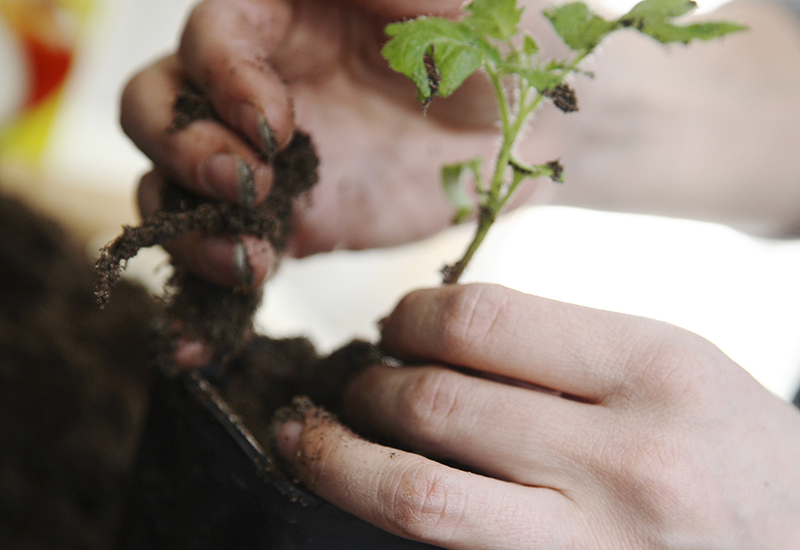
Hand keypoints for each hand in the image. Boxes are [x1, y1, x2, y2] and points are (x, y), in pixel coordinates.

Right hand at [121, 0, 564, 287]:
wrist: (525, 139)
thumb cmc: (501, 53)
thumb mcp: (459, 5)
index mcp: (285, 16)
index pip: (212, 35)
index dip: (223, 79)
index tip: (275, 126)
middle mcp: (257, 86)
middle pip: (158, 106)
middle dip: (184, 151)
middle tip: (248, 188)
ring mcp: (266, 160)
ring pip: (172, 184)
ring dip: (188, 230)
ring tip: (249, 264)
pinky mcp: (288, 224)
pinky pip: (222, 253)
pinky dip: (205, 298)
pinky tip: (200, 346)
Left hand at [275, 283, 799, 548]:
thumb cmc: (738, 456)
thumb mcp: (676, 370)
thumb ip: (564, 348)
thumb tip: (440, 334)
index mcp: (655, 372)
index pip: (483, 323)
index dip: (412, 317)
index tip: (395, 323)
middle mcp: (628, 462)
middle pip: (437, 405)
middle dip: (369, 386)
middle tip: (357, 382)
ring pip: (419, 497)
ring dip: (341, 459)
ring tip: (315, 435)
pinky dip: (389, 519)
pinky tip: (370, 495)